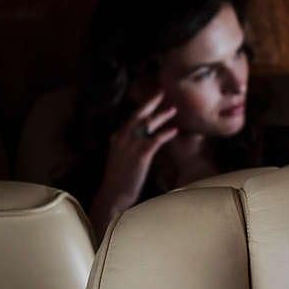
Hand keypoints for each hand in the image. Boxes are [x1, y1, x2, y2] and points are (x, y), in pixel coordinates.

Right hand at [88, 91, 178, 232]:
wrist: (114, 196)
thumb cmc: (119, 180)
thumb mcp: (120, 158)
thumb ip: (126, 146)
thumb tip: (136, 138)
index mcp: (117, 138)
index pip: (131, 118)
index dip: (142, 107)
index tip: (152, 97)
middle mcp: (122, 138)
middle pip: (138, 116)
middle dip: (150, 103)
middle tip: (163, 92)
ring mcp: (130, 146)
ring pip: (147, 125)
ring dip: (161, 116)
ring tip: (174, 109)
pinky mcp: (140, 155)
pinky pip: (155, 140)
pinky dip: (165, 133)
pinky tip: (174, 130)